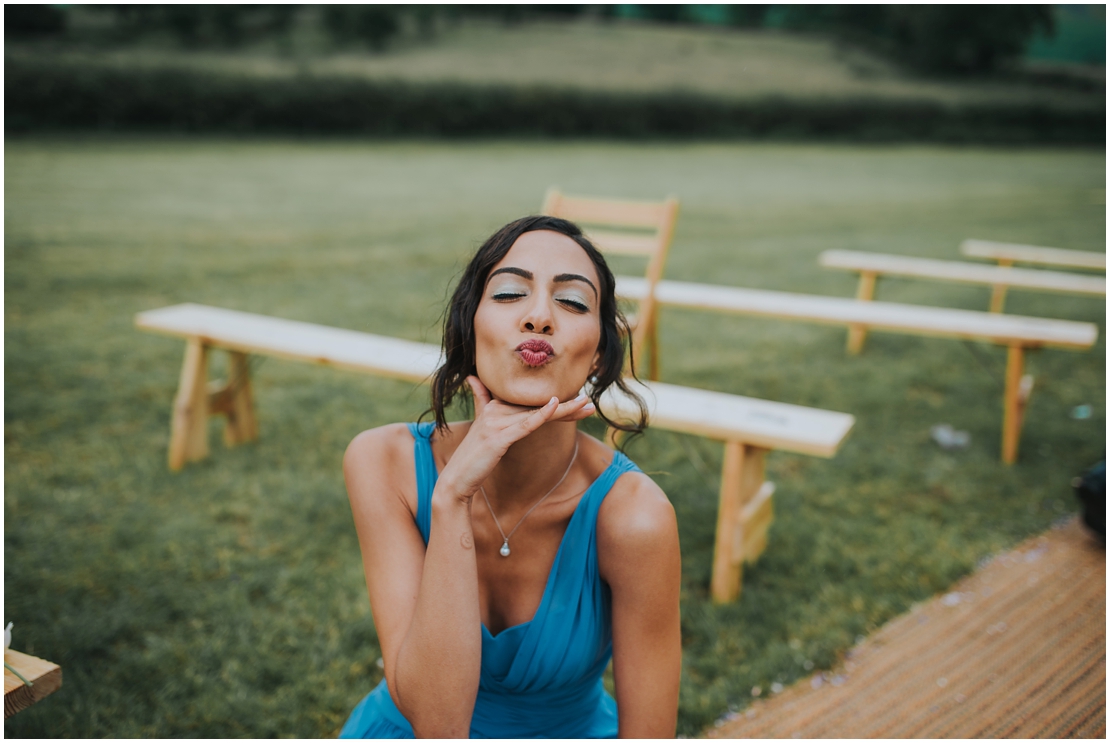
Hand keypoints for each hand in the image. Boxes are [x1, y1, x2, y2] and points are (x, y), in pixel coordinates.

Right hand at [435, 376, 594, 505]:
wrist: (455, 479)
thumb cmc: (471, 456)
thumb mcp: (479, 425)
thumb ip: (480, 398)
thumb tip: (472, 377)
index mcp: (494, 406)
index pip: (531, 401)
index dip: (556, 401)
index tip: (579, 400)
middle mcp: (496, 410)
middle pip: (538, 405)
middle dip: (567, 406)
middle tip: (590, 403)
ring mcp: (496, 423)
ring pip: (537, 413)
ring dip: (565, 410)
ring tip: (586, 406)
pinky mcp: (497, 438)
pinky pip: (525, 424)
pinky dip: (541, 414)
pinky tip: (556, 405)